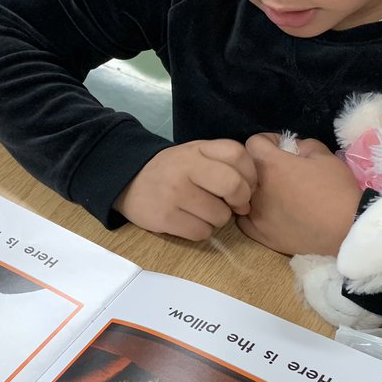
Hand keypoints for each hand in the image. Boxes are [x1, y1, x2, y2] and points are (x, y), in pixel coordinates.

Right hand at [115, 140, 257, 239]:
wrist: (129, 182)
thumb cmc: (172, 171)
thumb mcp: (195, 154)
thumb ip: (224, 163)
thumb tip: (252, 193)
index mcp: (197, 149)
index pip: (237, 154)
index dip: (250, 174)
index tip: (245, 185)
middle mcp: (186, 167)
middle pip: (233, 185)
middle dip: (240, 201)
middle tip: (234, 205)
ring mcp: (175, 193)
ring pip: (220, 216)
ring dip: (218, 219)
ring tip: (203, 212)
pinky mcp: (165, 217)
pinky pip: (202, 233)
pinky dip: (201, 231)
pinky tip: (190, 221)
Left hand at [237, 133, 362, 255]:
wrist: (346, 230)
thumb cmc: (337, 189)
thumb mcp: (324, 155)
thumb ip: (302, 145)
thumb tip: (291, 148)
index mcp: (270, 165)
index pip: (252, 143)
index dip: (268, 141)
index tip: (281, 147)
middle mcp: (255, 188)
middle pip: (243, 169)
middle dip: (259, 165)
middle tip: (278, 170)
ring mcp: (254, 214)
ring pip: (240, 194)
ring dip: (254, 189)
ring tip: (273, 193)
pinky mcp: (258, 234)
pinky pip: (243, 219)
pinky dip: (252, 213)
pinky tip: (269, 213)